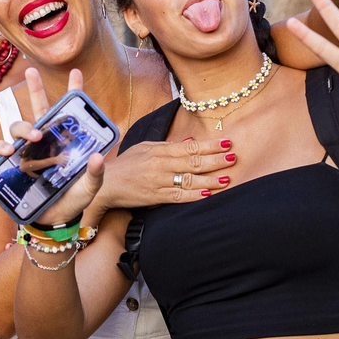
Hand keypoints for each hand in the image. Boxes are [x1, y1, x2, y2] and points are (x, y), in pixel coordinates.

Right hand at [0, 69, 107, 227]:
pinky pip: (2, 149)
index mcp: (65, 140)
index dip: (72, 90)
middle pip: (38, 107)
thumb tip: (98, 157)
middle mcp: (45, 141)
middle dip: (33, 87)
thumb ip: (95, 174)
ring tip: (34, 135)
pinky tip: (7, 151)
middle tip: (31, 73)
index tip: (75, 72)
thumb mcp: (89, 188)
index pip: (69, 111)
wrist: (53, 221)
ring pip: (18, 126)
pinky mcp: (12, 165)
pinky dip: (2, 147)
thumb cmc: (73, 201)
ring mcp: (27, 151)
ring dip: (23, 125)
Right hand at [90, 135, 236, 208]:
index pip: (190, 146)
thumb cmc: (126, 165)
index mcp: (160, 150)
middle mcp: (161, 164)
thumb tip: (191, 141)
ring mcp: (159, 181)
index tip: (226, 142)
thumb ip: (169, 145)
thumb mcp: (145, 148)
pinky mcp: (155, 197)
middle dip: (215, 159)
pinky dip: (194, 195)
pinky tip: (208, 194)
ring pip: (189, 179)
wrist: (106, 184)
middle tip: (233, 157)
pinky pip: (179, 196)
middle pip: (193, 161)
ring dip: (210, 178)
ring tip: (227, 177)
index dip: (209, 145)